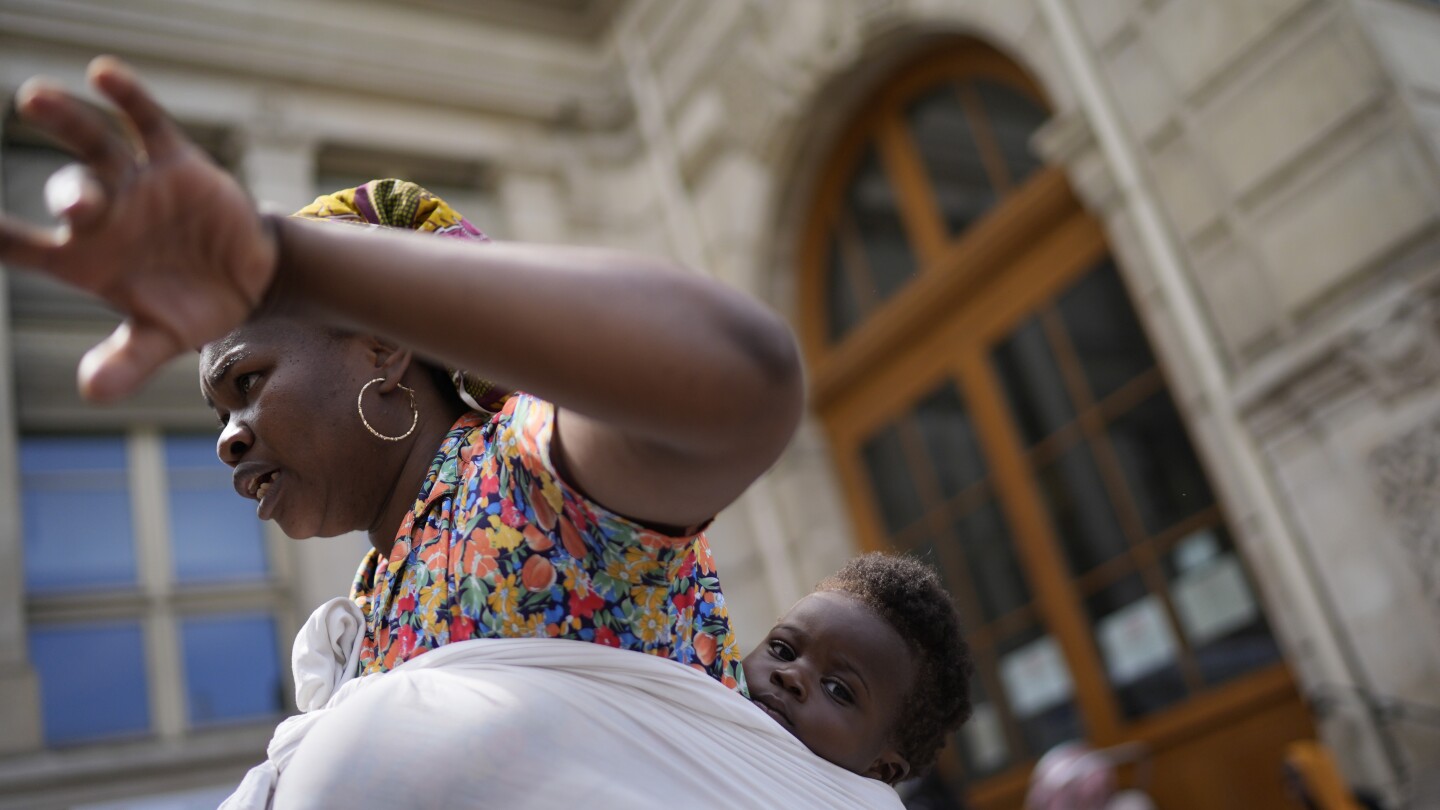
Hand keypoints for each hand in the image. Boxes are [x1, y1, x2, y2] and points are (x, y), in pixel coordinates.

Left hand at [0, 56, 276, 401]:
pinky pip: (145, 123)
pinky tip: (102, 73)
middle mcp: (101, 214)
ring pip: (94, 148)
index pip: (20, 245)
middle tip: (78, 209)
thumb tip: (94, 392)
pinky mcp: (175, 161)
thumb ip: (127, 360)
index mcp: (82, 259)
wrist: (248, 279)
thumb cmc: (188, 307)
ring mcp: (135, 183)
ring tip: (34, 100)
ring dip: (67, 122)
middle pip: (70, 192)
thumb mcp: (160, 338)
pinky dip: (127, 97)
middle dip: (70, 195)